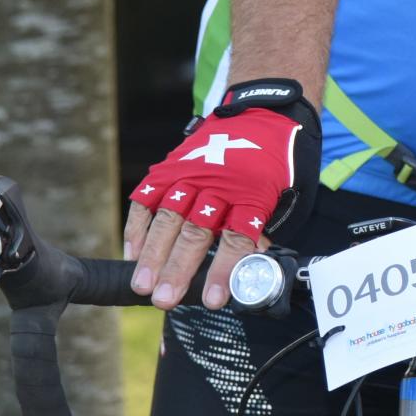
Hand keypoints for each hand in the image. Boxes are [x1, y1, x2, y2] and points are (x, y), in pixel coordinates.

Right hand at [124, 79, 315, 310]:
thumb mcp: (282, 196)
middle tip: (165, 298)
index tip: (212, 299)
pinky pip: (149, 198)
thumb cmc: (273, 166)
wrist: (262, 115)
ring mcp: (191, 173)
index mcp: (253, 194)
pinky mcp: (171, 167)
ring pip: (169, 216)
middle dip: (179, 268)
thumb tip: (244, 271)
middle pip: (197, 230)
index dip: (223, 270)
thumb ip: (261, 231)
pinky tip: (133, 253)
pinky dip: (138, 226)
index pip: (237, 237)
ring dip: (153, 253)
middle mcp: (219, 183)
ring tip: (142, 284)